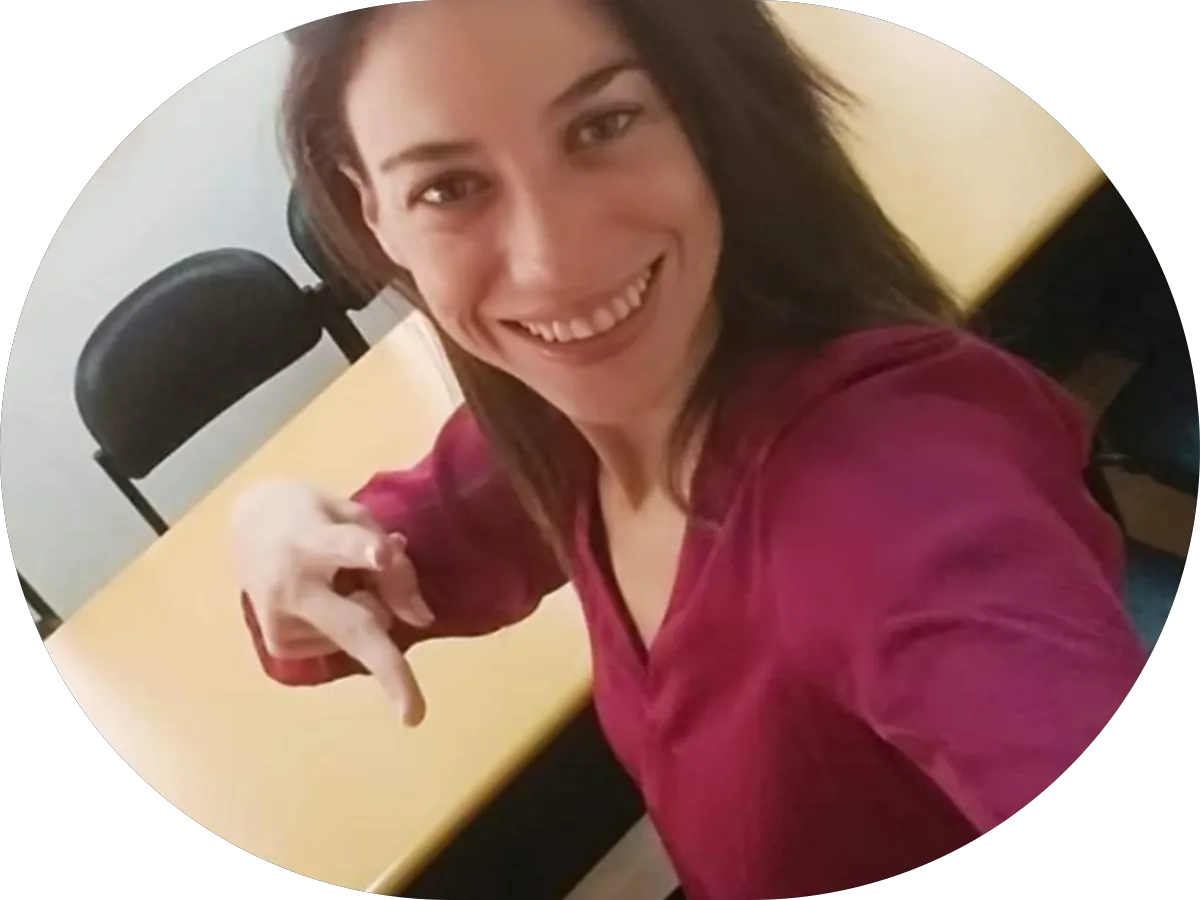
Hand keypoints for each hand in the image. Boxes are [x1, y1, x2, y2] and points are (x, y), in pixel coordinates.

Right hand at [232, 480, 435, 725]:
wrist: (247, 524)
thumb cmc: (312, 516)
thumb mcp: (354, 517)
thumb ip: (390, 562)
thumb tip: (420, 619)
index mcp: (311, 539)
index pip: (342, 542)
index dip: (365, 550)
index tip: (382, 555)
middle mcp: (291, 586)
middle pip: (352, 628)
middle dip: (389, 670)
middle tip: (415, 717)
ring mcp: (281, 621)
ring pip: (361, 632)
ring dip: (368, 608)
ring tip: (338, 577)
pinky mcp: (280, 645)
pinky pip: (344, 643)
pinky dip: (349, 621)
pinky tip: (325, 596)